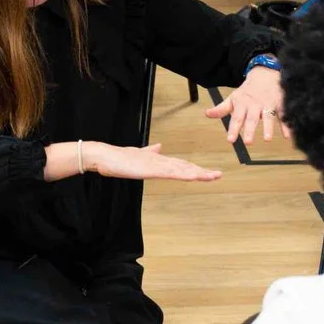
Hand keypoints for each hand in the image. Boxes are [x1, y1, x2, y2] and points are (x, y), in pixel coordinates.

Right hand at [87, 142, 221, 182]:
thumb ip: (149, 151)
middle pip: (185, 167)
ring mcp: (156, 164)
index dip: (195, 169)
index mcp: (158, 160)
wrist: (105, 156)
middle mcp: (160, 161)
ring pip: (182, 169)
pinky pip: (170, 173)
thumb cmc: (119, 158)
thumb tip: (159, 147)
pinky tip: (193, 176)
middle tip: (218, 175)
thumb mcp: (138, 155)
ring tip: (212, 176)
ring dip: (198, 173)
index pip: (181, 165)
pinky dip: (183, 174)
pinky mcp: (150, 168)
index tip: (208, 173)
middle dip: (202, 172)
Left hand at [206, 65, 285, 143]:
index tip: (230, 140)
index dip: (233, 129)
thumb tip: (207, 114)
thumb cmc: (247, 91)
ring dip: (268, 128)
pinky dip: (286, 125)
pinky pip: (283, 115)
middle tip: (248, 142)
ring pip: (269, 116)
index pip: (236, 118)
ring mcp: (268, 104)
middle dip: (250, 130)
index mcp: (243, 104)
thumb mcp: (233, 98)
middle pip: (252, 119)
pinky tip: (288, 136)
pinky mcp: (280, 104)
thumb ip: (222, 108)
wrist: (265, 73)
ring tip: (267, 139)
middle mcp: (255, 105)